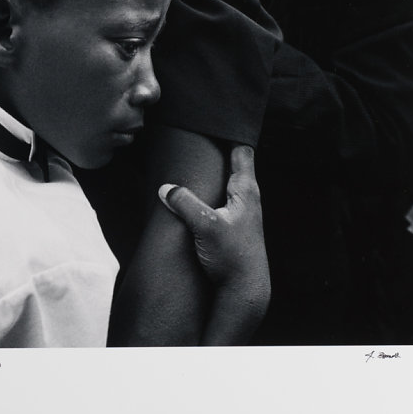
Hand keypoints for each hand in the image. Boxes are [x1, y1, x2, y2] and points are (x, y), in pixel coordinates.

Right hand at [159, 145, 269, 304]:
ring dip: (212, 175)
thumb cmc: (233, 257)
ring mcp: (241, 214)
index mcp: (246, 191)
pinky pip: (219, 202)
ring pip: (226, 185)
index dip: (229, 135)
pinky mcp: (232, 229)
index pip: (241, 151)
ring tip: (191, 163)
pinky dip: (208, 194)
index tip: (212, 121)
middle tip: (196, 137)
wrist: (244, 292)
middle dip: (217, 151)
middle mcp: (247, 199)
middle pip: (234, 165)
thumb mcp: (206, 225)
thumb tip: (165, 188)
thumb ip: (184, 202)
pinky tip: (193, 198)